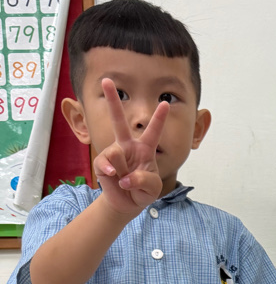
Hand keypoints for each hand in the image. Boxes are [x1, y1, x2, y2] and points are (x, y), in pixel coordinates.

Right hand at [93, 78, 169, 213]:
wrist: (127, 203)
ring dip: (123, 171)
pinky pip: (104, 163)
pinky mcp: (102, 163)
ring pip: (116, 153)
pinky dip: (110, 172)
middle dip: (112, 100)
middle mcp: (128, 146)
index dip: (159, 118)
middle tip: (105, 80)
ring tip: (126, 181)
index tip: (165, 103)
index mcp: (145, 148)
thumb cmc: (143, 191)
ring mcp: (114, 153)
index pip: (153, 131)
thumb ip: (145, 180)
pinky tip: (113, 177)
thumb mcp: (153, 188)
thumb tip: (125, 176)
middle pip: (119, 121)